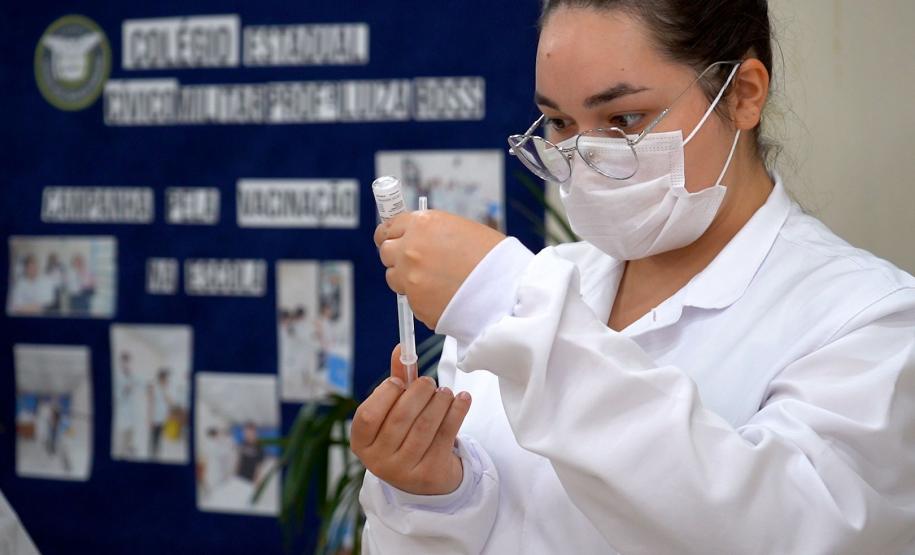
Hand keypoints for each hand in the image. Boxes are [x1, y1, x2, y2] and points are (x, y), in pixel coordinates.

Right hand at [351, 344, 471, 495]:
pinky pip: (446, 435)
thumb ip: (396, 381)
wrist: (426, 477)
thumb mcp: (394, 411)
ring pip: (425, 425)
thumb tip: (402, 348)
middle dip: (419, 392)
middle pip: (400, 417)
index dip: (385, 393)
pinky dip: (457, 411)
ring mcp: (404, 471)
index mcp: (362, 443)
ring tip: (445, 392)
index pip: (367, 415)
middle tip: (429, 382)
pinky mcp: (430, 474)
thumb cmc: (405, 435)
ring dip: (440, 401)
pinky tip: (462, 399)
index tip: (400, 381)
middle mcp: (378, 461)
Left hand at [374, 210, 504, 328]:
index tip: (392, 239)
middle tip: (414, 263)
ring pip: (394, 277)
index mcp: (423, 224)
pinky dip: (421, 298)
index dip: (391, 234)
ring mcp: (410, 277)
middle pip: (386, 251)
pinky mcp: (415, 303)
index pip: (389, 226)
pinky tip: (443, 296)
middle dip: (397, 256)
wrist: (506, 291)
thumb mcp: (463, 229)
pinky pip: (410, 299)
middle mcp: (410, 248)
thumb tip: (418, 236)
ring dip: (406, 279)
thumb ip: (433, 232)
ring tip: (433, 282)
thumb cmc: (494, 258)